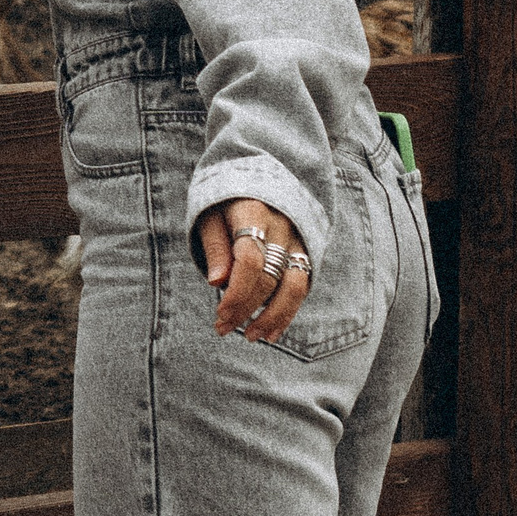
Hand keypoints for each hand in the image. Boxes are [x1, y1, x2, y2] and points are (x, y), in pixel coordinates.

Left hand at [195, 197, 311, 342]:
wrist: (257, 179)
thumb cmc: (226, 203)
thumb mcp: (210, 216)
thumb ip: (215, 247)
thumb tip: (216, 283)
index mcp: (253, 212)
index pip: (249, 259)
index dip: (236, 291)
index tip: (220, 313)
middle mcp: (281, 226)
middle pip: (268, 277)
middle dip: (245, 308)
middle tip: (222, 328)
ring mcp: (298, 239)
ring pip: (293, 286)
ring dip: (272, 317)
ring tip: (250, 336)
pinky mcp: (306, 252)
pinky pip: (301, 287)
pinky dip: (287, 312)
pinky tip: (270, 332)